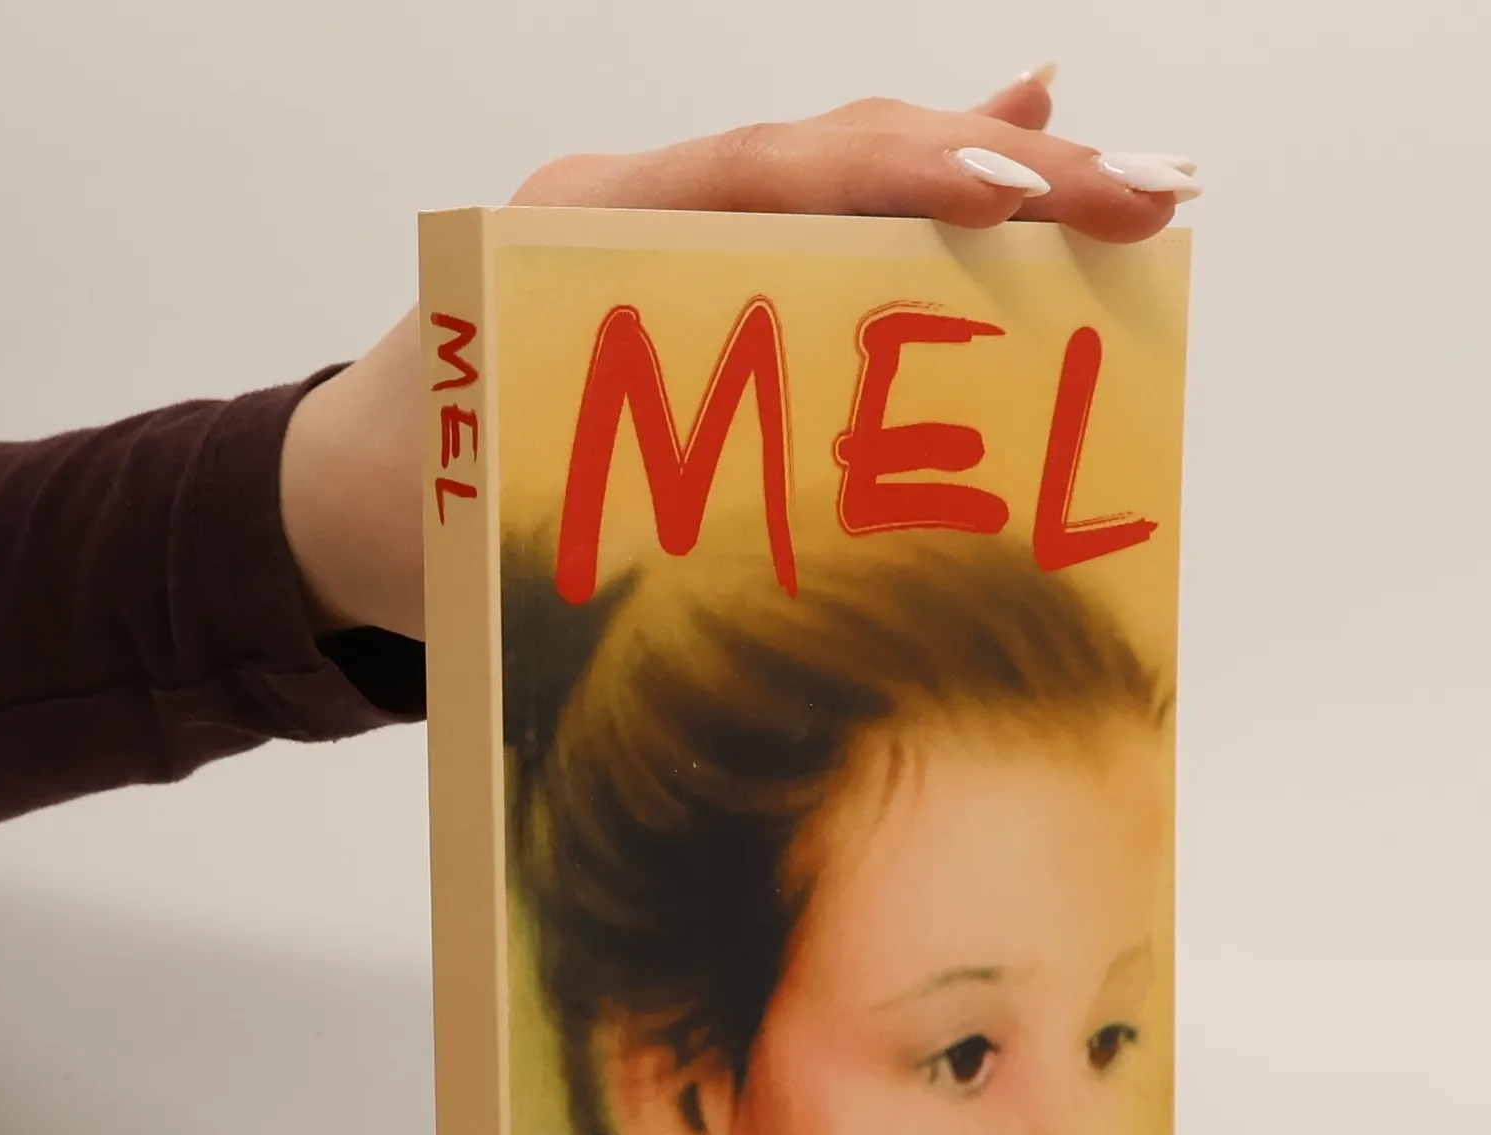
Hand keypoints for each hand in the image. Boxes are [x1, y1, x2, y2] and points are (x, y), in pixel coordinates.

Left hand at [280, 75, 1199, 639]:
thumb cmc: (418, 522)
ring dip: (996, 176)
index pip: (773, 174)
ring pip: (849, 175)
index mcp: (583, 230)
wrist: (337, 502)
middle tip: (1153, 189)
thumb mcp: (513, 527)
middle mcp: (637, 206)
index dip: (906, 179)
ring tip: (1133, 183)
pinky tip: (1017, 168)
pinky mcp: (697, 274)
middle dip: (1005, 168)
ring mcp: (669, 229)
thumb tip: (780, 622)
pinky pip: (821, 220)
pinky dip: (922, 197)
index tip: (1027, 199)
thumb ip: (627, 523)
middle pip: (841, 155)